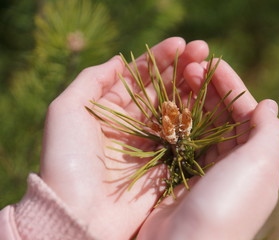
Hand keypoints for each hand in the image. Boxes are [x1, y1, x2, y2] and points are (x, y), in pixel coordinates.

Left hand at [40, 37, 209, 238]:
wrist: (79, 212)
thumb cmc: (68, 159)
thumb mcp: (65, 110)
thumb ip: (91, 79)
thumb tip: (119, 60)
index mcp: (106, 109)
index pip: (136, 77)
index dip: (157, 58)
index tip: (180, 43)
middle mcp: (128, 124)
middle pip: (158, 90)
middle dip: (179, 68)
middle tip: (202, 50)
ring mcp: (147, 143)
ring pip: (172, 108)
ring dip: (189, 88)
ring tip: (207, 68)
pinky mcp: (162, 162)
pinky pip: (180, 135)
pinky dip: (193, 117)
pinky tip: (205, 99)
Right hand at [136, 60, 278, 239]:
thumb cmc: (228, 204)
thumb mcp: (260, 166)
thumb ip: (269, 133)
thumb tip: (269, 104)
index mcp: (256, 162)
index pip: (246, 114)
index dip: (232, 87)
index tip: (214, 63)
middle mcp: (232, 167)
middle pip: (222, 118)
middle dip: (209, 91)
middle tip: (192, 66)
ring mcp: (204, 172)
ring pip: (200, 127)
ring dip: (191, 103)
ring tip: (180, 78)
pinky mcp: (179, 178)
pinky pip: (181, 143)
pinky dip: (176, 123)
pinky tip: (168, 105)